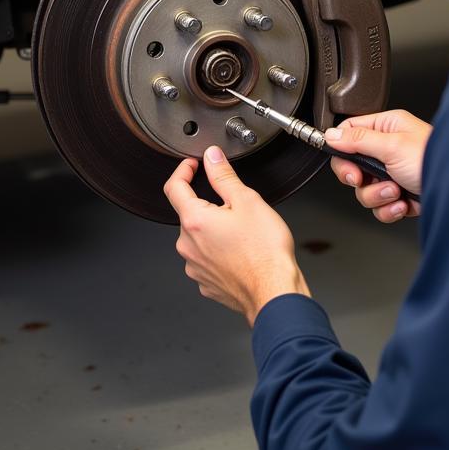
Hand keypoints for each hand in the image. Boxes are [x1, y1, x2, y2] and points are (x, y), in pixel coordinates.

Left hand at [162, 146, 310, 325]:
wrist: (274, 291)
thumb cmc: (265, 251)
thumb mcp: (247, 201)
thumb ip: (224, 175)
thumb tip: (212, 158)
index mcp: (194, 220)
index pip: (174, 187)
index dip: (183, 170)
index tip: (192, 165)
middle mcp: (188, 245)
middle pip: (189, 214)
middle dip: (208, 205)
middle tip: (236, 206)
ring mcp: (195, 267)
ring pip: (199, 238)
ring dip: (214, 230)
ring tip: (243, 233)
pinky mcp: (206, 282)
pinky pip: (207, 259)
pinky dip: (219, 251)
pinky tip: (240, 252)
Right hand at [326, 110, 430, 222]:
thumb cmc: (435, 159)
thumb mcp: (392, 146)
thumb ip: (359, 140)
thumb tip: (332, 135)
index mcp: (386, 128)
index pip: (349, 134)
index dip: (343, 153)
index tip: (348, 167)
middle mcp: (388, 149)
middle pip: (353, 167)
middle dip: (362, 180)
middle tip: (366, 180)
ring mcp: (394, 174)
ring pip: (365, 190)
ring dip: (378, 195)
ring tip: (396, 191)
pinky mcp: (400, 196)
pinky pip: (380, 206)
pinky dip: (389, 209)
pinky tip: (404, 204)